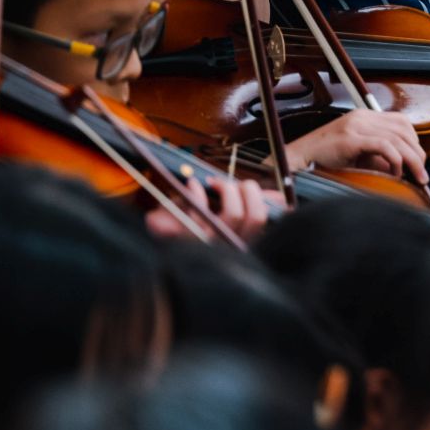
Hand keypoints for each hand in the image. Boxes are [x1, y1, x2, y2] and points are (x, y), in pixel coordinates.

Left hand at [144, 174, 276, 244]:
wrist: (151, 234)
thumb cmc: (185, 222)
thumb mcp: (218, 214)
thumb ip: (246, 206)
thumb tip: (278, 198)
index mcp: (237, 241)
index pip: (263, 220)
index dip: (259, 198)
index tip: (244, 185)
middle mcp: (228, 247)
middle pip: (254, 216)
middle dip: (245, 189)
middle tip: (228, 182)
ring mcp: (209, 245)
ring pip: (233, 214)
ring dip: (225, 188)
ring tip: (210, 181)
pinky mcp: (187, 240)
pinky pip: (202, 210)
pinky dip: (198, 191)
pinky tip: (192, 185)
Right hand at [284, 108, 428, 181]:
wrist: (298, 159)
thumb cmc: (326, 159)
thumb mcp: (359, 154)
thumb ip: (380, 156)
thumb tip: (405, 167)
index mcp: (365, 116)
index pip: (402, 122)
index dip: (415, 142)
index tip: (419, 161)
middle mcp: (362, 116)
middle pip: (404, 130)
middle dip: (418, 153)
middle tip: (422, 175)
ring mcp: (356, 125)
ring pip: (397, 138)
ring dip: (411, 160)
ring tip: (415, 177)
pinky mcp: (350, 138)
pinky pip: (383, 145)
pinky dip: (395, 160)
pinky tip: (396, 173)